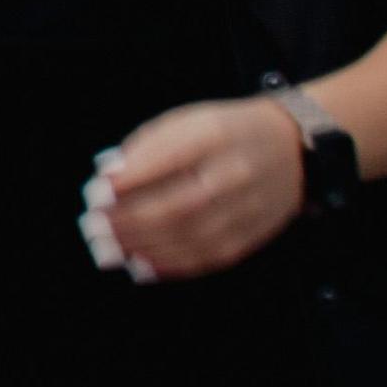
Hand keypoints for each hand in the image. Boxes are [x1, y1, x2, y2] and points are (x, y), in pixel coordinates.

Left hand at [89, 96, 307, 280]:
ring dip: (144, 245)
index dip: (131, 179)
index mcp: (214, 136)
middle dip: (130, 220)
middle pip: (178, 205)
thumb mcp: (187, 121)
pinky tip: (143, 264)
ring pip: (191, 236)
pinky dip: (171, 264)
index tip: (97, 192)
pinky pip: (209, 256)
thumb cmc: (227, 132)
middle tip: (96, 226)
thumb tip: (109, 177)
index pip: (168, 159)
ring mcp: (248, 207)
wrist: (291, 146)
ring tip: (110, 247)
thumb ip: (147, 146)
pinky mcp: (252, 234)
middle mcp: (235, 173)